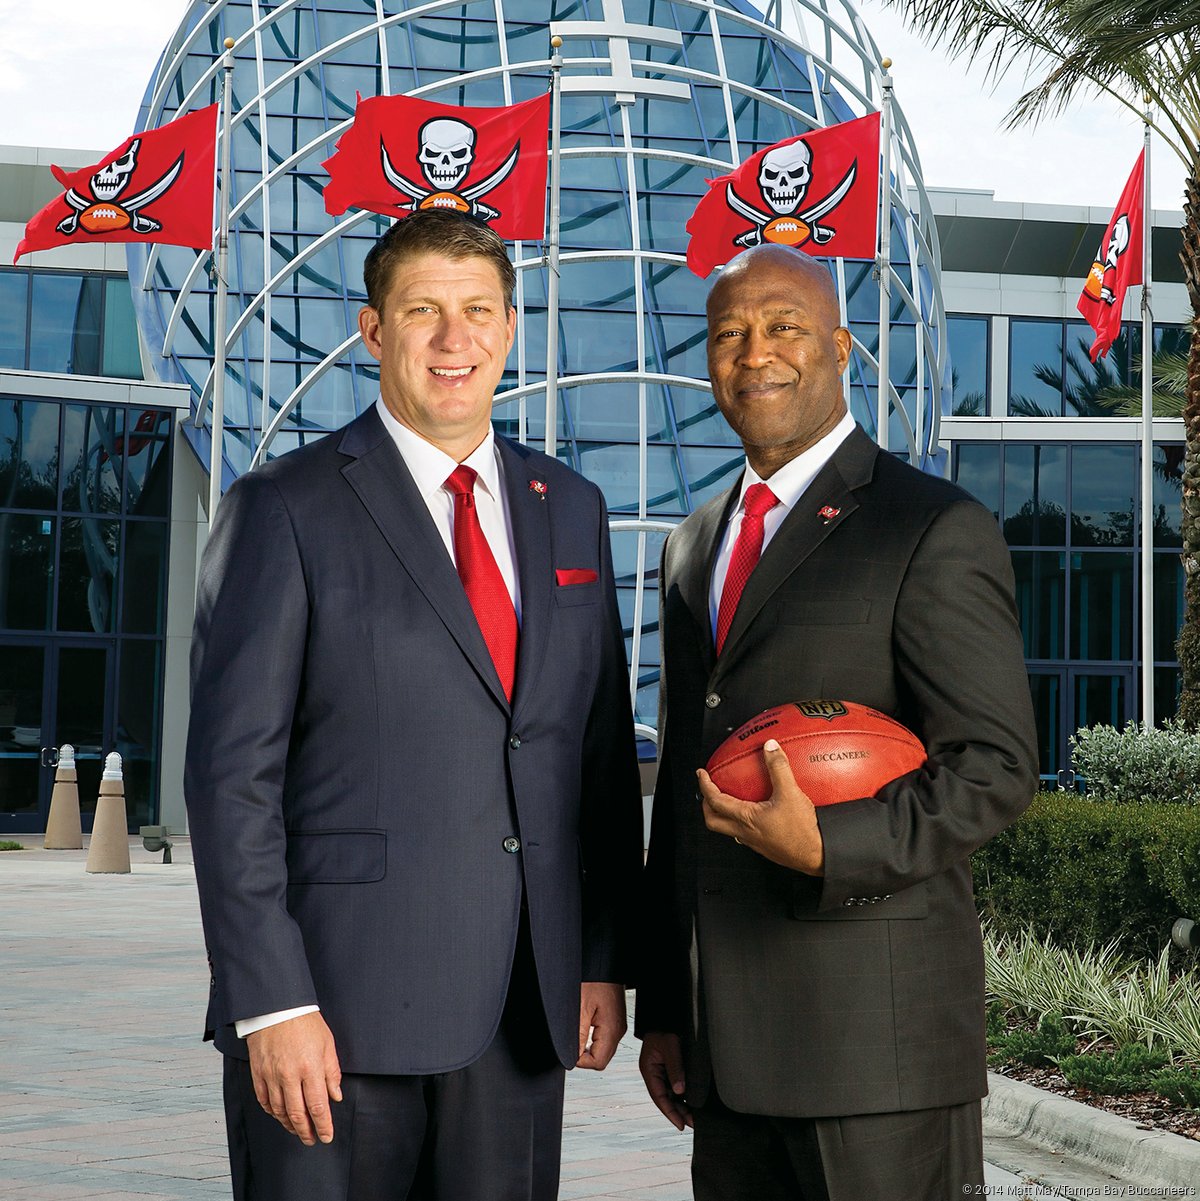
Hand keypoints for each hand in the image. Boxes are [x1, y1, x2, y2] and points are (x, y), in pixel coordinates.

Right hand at [245, 1011, 342, 1144]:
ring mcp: (271, 1076)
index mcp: (310, 1067)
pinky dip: (273, 1112)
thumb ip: (332, 1072)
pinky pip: (264, 1101)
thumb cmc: (305, 1022)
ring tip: (298, 1130)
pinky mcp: (258, 1074)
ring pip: (280, 1111)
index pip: (318, 1106)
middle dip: (306, 1131)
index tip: (327, 1136)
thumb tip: (335, 1096)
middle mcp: (289, 1075)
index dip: (323, 1125)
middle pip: (297, 1114)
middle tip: (312, 1139)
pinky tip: (280, 1115)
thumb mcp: (327, 1043)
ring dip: (289, 1125)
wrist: (277, 1007)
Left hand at [577, 981, 625, 1069]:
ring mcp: (618, 1025)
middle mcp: (618, 1030)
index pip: (598, 1062)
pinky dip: (594, 1039)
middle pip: (602, 1058)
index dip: (581, 1061)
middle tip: (573, 1041)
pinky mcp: (615, 1020)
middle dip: (585, 1055)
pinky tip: (586, 1027)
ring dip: (589, 1047)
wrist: (604, 964)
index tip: (570, 1050)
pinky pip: (605, 1038)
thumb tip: (573, 1056)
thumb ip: (578, 1035)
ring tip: (578, 1033)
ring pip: (603, 1049)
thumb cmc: (595, 978)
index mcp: (612, 1030)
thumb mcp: (581, 1007)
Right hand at [638, 1031, 690, 1129]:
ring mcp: (662, 1071)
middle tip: (692, 1124)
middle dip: (678, 1112)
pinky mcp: (670, 1068)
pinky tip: (692, 1102)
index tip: (681, 1124)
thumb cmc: (665, 1028)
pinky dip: (683, 1096)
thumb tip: (680, 1091)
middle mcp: (655, 1073)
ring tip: (694, 1118)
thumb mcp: (670, 1047)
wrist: (667, 1016)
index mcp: (649, 1070)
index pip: (659, 1097)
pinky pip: (676, 1086)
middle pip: (665, 1098)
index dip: (670, 1112)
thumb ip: (675, 1068)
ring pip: (671, 1094)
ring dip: (681, 1106)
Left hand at [698, 738, 824, 874]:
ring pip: (728, 829)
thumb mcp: (791, 793)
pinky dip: (742, 821)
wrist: (816, 856)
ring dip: (724, 814)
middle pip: (714, 821)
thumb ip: (779, 768)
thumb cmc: (802, 832)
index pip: (715, 801)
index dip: (705, 786)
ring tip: (729, 800)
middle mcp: (746, 832)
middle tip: (708, 791)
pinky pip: (744, 833)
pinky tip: (755, 813)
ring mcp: (754, 842)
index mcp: (746, 818)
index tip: (702, 774)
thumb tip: (770, 747)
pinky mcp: (765, 847)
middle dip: (707, 805)